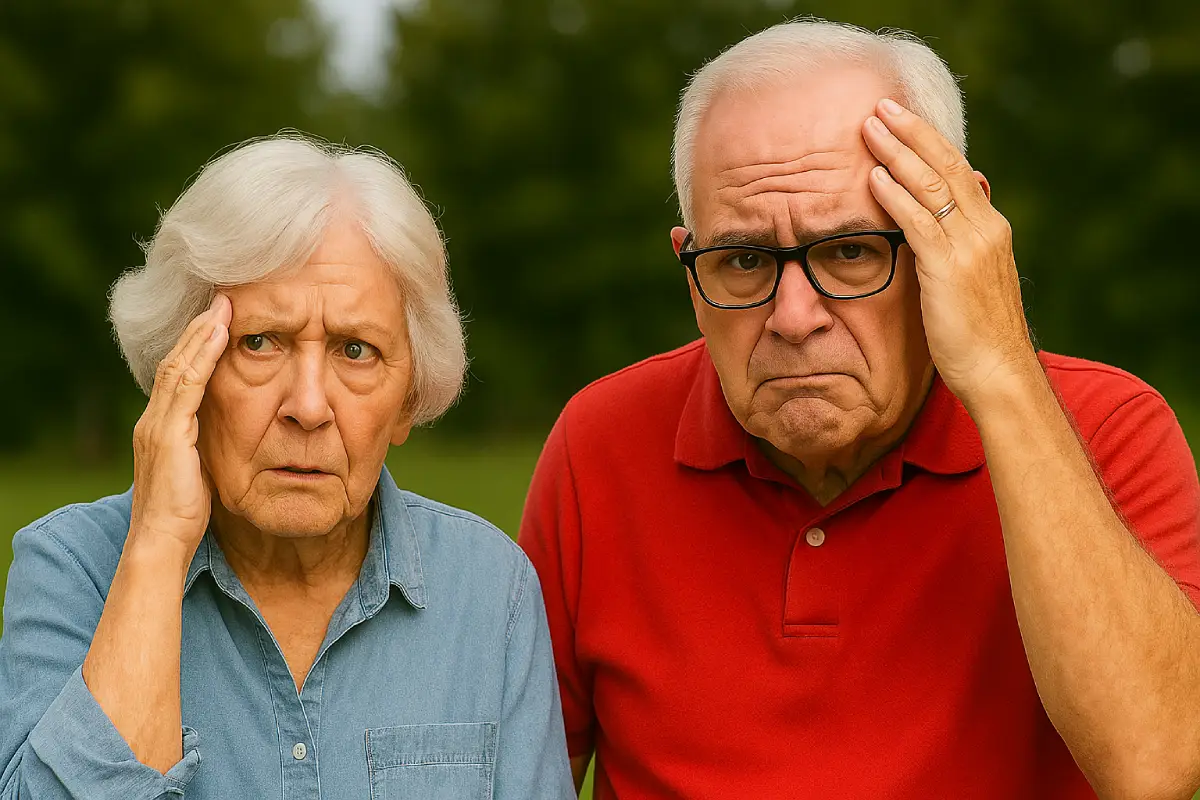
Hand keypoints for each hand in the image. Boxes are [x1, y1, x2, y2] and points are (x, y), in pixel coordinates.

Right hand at [128, 294, 230, 553]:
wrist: (161, 544)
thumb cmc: (184, 517)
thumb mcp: (199, 473)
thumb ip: (207, 449)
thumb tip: (232, 436)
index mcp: (161, 428)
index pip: (178, 376)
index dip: (196, 347)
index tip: (219, 322)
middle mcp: (154, 420)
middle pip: (176, 361)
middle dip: (198, 330)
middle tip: (223, 300)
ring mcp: (158, 425)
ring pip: (179, 366)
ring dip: (201, 333)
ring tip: (223, 306)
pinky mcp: (168, 434)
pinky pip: (187, 384)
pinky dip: (203, 356)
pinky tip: (219, 335)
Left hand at [862, 98, 1038, 408]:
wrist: (999, 374)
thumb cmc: (978, 337)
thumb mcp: (970, 283)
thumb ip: (956, 250)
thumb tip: (941, 224)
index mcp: (992, 229)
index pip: (959, 171)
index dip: (930, 142)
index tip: (902, 119)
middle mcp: (986, 229)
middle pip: (945, 166)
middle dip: (912, 133)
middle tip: (882, 106)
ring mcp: (970, 247)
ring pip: (930, 187)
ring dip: (897, 153)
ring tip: (869, 129)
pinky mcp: (949, 269)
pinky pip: (918, 223)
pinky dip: (895, 196)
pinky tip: (874, 178)